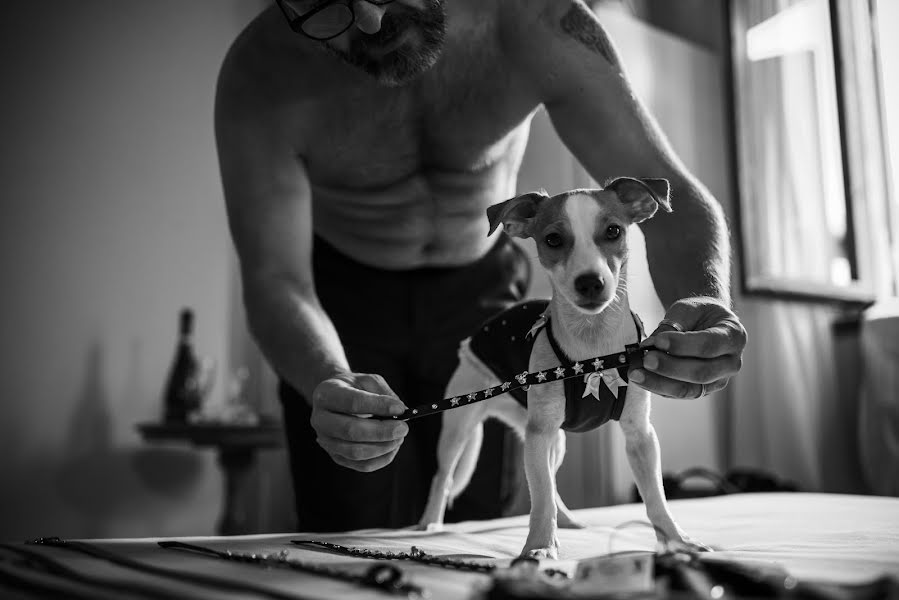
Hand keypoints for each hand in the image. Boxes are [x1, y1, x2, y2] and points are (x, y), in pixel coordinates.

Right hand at [310, 373, 408, 471]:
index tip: (400, 408)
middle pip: (350, 431)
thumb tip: (400, 411)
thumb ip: (384, 393)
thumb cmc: (354, 388)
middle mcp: (320, 419)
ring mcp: (325, 440)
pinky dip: (381, 458)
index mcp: (326, 394)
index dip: (378, 406)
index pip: (352, 402)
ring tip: (399, 437)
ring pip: (355, 452)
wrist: (335, 400)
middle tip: (403, 428)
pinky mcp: (335, 456)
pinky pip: (360, 465)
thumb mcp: (368, 380)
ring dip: (383, 447)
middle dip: (382, 431)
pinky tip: (392, 447)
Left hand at [630, 297, 746, 398]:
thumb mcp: (688, 309)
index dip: (682, 345)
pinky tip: (641, 378)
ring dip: (660, 382)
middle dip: (670, 367)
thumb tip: (651, 345)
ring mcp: (718, 381)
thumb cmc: (698, 314)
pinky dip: (658, 386)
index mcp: (734, 337)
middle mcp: (731, 363)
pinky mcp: (701, 391)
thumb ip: (673, 325)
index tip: (657, 340)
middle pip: (701, 372)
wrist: (706, 323)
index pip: (709, 345)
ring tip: (635, 373)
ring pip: (690, 389)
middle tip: (645, 359)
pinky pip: (679, 393)